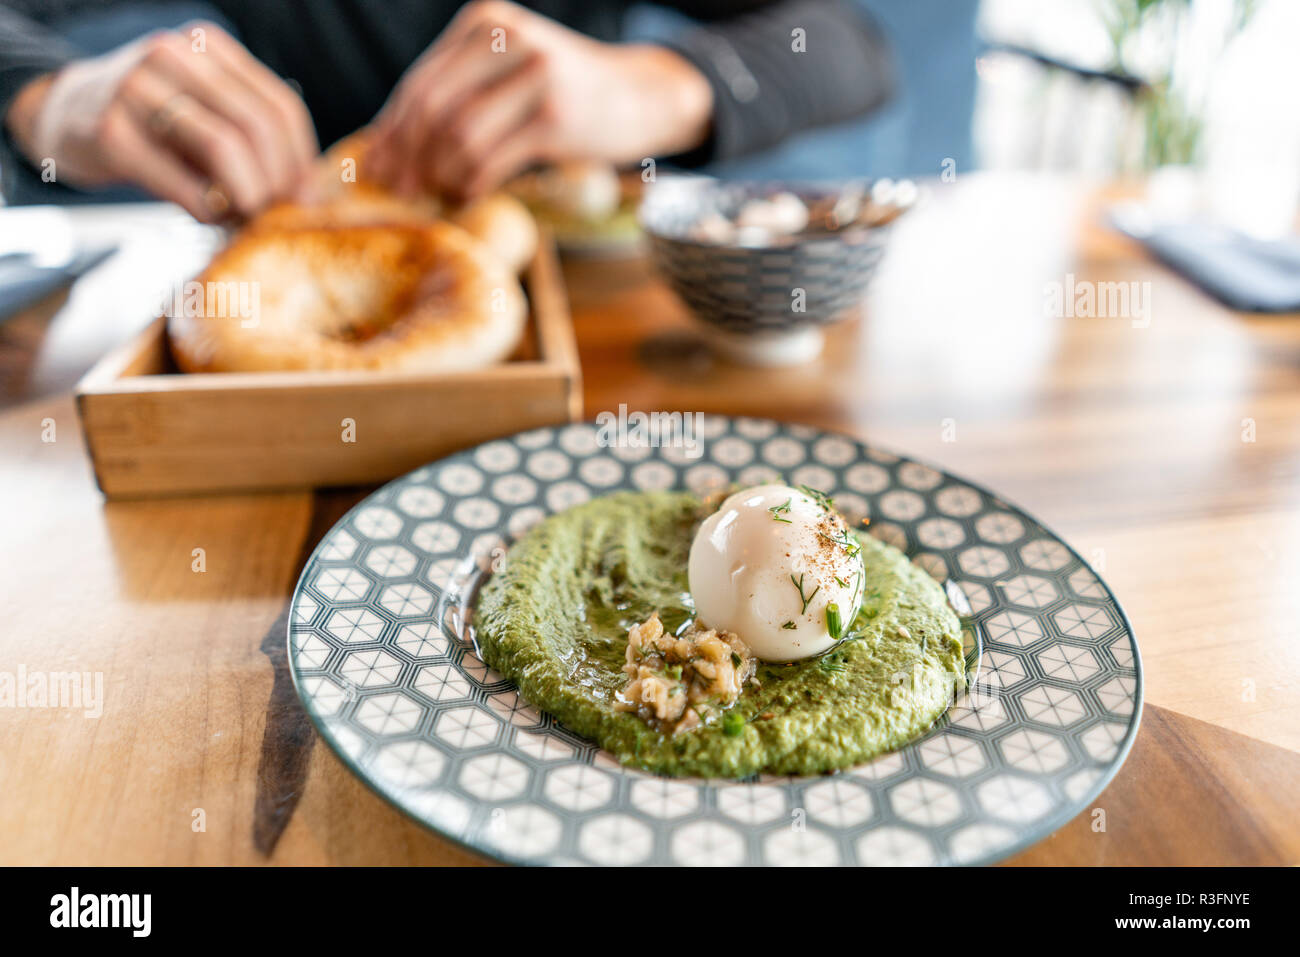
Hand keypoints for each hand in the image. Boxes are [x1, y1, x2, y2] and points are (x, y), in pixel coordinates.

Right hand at [3, 23, 317, 221]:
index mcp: (208, 47)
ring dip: (247, 196)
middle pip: (258, 127)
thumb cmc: (151, 123)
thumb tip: (308, 192)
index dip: (301, 160)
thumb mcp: (203, 111)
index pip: (280, 106)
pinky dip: (209, 210)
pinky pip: (183, 182)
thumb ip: (251, 136)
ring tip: (244, 217)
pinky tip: (209, 216)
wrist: (64, 115)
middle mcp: (174, 57)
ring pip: (226, 147)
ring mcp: (138, 90)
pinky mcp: (112, 133)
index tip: (303, 197)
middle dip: (277, 183)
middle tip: (275, 215)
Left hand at [366, 0, 712, 200]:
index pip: (421, 81)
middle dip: (407, 155)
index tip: (375, 164)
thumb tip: (394, 142)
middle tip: (396, 189)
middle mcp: (508, 41)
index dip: (392, 128)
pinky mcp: (554, 118)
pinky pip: (491, 160)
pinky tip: (467, 196)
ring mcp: (533, 77)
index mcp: (487, 25)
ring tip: (436, 194)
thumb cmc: (567, 92)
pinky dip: (471, 184)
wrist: (640, 95)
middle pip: (432, 108)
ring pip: (458, 136)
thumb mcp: (512, 69)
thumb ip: (463, 89)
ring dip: (439, 174)